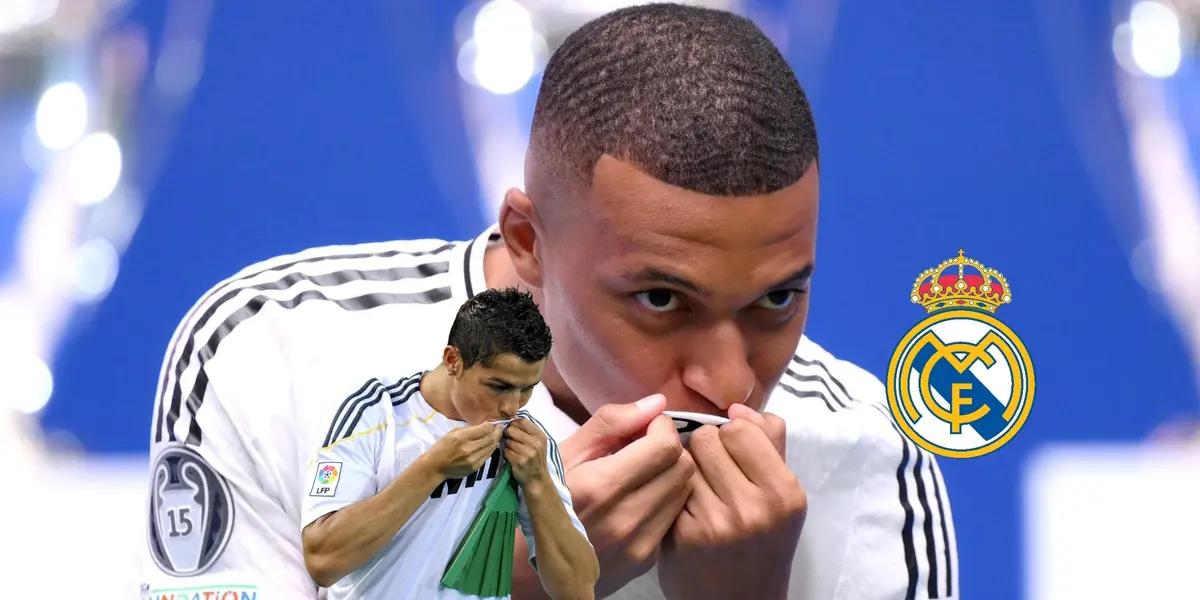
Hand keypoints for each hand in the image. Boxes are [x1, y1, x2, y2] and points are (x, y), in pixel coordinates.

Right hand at [425, 422, 501, 478]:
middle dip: (497, 432)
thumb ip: (469, 429)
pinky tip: (489, 445)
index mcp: (462, 437)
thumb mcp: (452, 433)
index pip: (485, 429)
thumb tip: (484, 426)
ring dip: (495, 441)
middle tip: (499, 428)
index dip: (492, 425)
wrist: (435, 466)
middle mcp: (469, 448)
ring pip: (491, 448)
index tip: (494, 423)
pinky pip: (487, 456)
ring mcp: (473, 459)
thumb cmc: (442, 447)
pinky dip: (490, 450)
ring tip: (496, 436)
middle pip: (491, 438)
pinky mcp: (475, 467)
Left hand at [504, 419, 550, 486]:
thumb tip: (511, 420)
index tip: (511, 428)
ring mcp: (527, 452)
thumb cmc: (536, 459)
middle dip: (508, 434)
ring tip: (513, 450)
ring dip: (507, 445)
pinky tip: (512, 458)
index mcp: (540, 436)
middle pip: (512, 430)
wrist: (537, 479)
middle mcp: (535, 443)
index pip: (522, 421)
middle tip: (510, 440)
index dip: (513, 423)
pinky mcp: (519, 461)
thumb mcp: (538, 443)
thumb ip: (528, 431)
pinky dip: (506, 454)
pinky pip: (506, 451)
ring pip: (507, 441)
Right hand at [557, 395, 694, 596]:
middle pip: (682, 467)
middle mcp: (625, 519)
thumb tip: (656, 402)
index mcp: (600, 487)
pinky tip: (637, 498)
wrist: (524, 567)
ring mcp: (638, 544)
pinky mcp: (646, 561)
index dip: (660, 426)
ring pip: (683, 492)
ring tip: (640, 471)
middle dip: (668, 446)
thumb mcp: (562, 454)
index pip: (665, 446)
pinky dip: (663, 500)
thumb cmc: (538, 500)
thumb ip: (610, 424)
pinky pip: (673, 518)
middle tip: (643, 445)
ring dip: (669, 473)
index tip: (644, 425)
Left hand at [658, 404, 805, 599]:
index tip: (734, 453)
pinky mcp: (681, 536)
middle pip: (705, 439)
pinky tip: (686, 509)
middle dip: (705, 449)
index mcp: (783, 492)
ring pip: (681, 460)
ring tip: (701, 489)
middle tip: (714, 473)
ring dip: (686, 467)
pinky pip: (668, 486)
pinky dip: (673, 492)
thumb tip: (737, 407)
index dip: (731, 435)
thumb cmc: (764, 542)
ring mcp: (714, 523)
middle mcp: (751, 508)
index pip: (740, 429)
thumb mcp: (782, 493)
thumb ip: (769, 442)